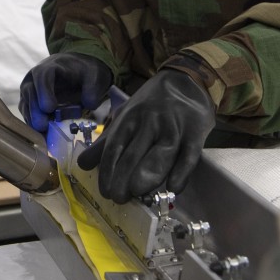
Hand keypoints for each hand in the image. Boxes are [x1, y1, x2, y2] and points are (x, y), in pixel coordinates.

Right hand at [19, 53, 112, 132]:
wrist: (77, 72)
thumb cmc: (83, 72)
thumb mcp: (94, 75)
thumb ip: (93, 88)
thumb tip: (89, 104)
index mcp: (49, 67)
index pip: (42, 76)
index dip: (44, 92)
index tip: (49, 108)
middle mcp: (34, 78)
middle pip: (30, 92)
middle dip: (35, 111)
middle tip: (43, 126)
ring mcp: (30, 91)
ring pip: (26, 105)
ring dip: (33, 121)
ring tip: (44, 136)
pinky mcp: (29, 103)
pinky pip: (28, 115)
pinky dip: (34, 126)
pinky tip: (44, 137)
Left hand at [77, 69, 214, 202]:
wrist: (185, 81)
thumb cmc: (150, 105)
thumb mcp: (124, 116)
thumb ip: (106, 142)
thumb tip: (83, 165)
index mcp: (129, 119)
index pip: (114, 148)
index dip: (108, 172)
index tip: (105, 192)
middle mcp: (149, 122)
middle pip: (134, 154)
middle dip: (124, 180)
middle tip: (119, 198)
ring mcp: (173, 128)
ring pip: (160, 155)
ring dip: (148, 177)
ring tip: (138, 194)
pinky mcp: (195, 133)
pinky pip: (189, 156)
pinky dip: (181, 173)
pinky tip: (172, 188)